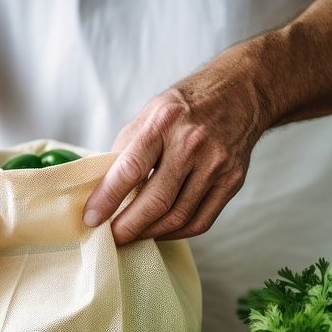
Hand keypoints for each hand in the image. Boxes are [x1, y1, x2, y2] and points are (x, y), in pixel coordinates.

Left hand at [82, 55, 268, 244]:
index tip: (91, 219)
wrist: (240, 93)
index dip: (108, 198)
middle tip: (110, 238)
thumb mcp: (149, 114)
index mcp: (164, 123)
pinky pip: (200, 221)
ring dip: (150, 233)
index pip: (130, 168)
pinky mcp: (232, 181)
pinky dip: (176, 233)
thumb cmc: (185, 107)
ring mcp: (216, 164)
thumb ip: (126, 150)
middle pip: (156, 200)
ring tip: (132, 236)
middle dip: (127, 227)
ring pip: (178, 217)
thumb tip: (102, 190)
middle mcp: (192, 144)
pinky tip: (161, 231)